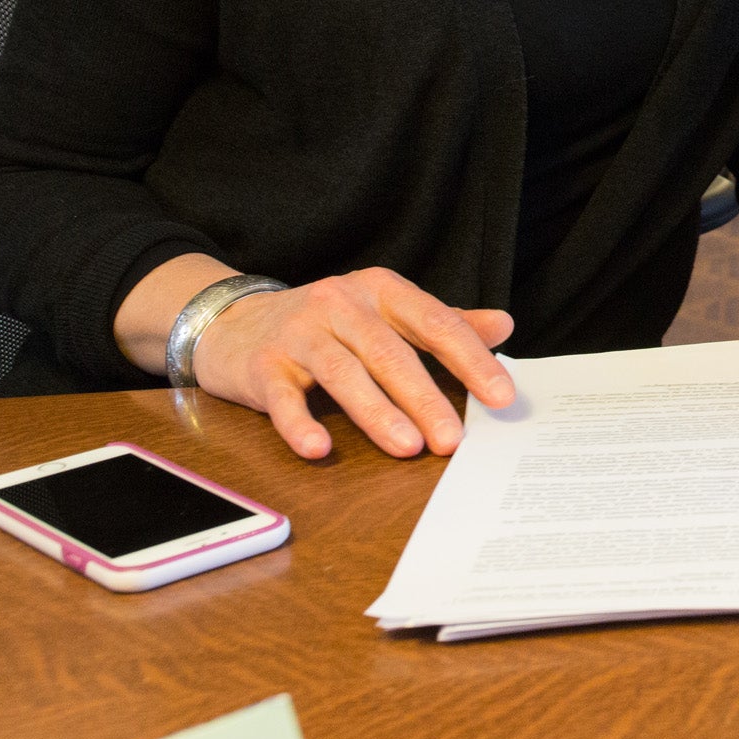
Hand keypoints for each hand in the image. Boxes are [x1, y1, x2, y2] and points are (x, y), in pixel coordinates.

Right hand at [188, 266, 516, 460]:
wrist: (234, 322)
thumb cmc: (328, 323)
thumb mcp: (387, 313)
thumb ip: (445, 322)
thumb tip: (505, 325)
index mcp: (382, 290)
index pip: (436, 323)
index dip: (472, 359)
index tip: (502, 396)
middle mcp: (342, 304)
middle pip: (391, 353)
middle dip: (426, 398)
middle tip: (453, 438)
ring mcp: (300, 334)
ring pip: (344, 374)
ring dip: (377, 413)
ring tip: (407, 447)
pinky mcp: (263, 366)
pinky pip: (284, 397)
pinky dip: (300, 424)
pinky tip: (319, 448)